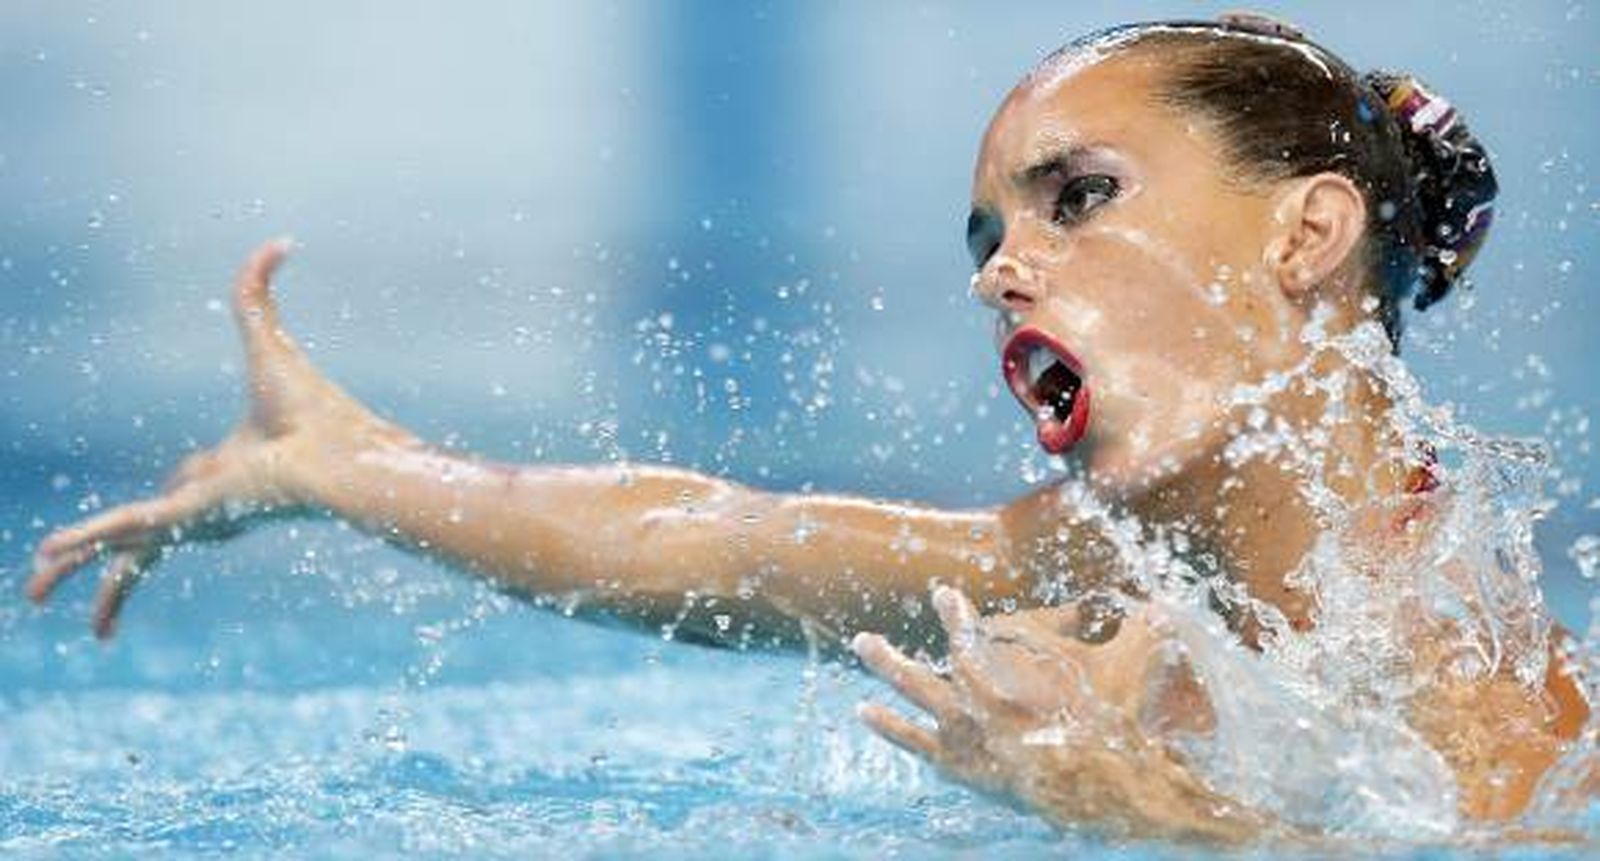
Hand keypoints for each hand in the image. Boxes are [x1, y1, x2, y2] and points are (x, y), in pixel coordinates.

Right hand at [26, 239, 391, 637]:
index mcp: (227, 469)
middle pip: (144, 533)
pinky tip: (46, 561)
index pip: (185, 486)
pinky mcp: (187, 517)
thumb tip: (279, 240)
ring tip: (35, 592)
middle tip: (62, 569)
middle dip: (104, 555)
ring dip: (78, 567)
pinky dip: (85, 543)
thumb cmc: (319, 411)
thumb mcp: (269, 341)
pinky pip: (125, 532)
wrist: (341, 455)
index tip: (170, 500)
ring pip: (125, 549)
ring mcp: (196, 515)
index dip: (174, 491)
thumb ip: (257, 292)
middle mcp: (208, 499)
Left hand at [851, 587, 1262, 843]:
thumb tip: (1166, 604)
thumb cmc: (1111, 732)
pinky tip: (865, 711)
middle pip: (925, 673)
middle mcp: (974, 705)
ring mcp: (963, 739)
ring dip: (886, 669)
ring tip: (862, 647)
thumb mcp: (1129, 675)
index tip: (943, 596)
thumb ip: (1142, 633)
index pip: (970, 638)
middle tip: (863, 637)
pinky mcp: (962, 768)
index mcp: (1006, 679)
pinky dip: (891, 726)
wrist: (1098, 792)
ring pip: (913, 698)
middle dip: (893, 656)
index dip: (955, 617)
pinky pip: (917, 743)